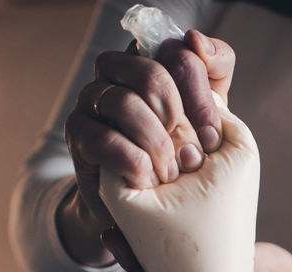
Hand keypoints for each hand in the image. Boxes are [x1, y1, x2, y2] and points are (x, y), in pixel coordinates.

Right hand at [58, 30, 235, 265]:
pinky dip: (133, 163)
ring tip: (170, 174)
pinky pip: (105, 140)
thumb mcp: (206, 122)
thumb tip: (195, 41)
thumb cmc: (178, 160)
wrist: (142, 211)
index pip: (176, 52)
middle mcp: (117, 73)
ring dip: (155, 143)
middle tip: (191, 155)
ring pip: (124, 102)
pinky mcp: (78, 135)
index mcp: (150, 63)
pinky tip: (147, 182)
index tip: (212, 137)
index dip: (199, 93)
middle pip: (150, 71)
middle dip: (177, 117)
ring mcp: (93, 101)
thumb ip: (214, 79)